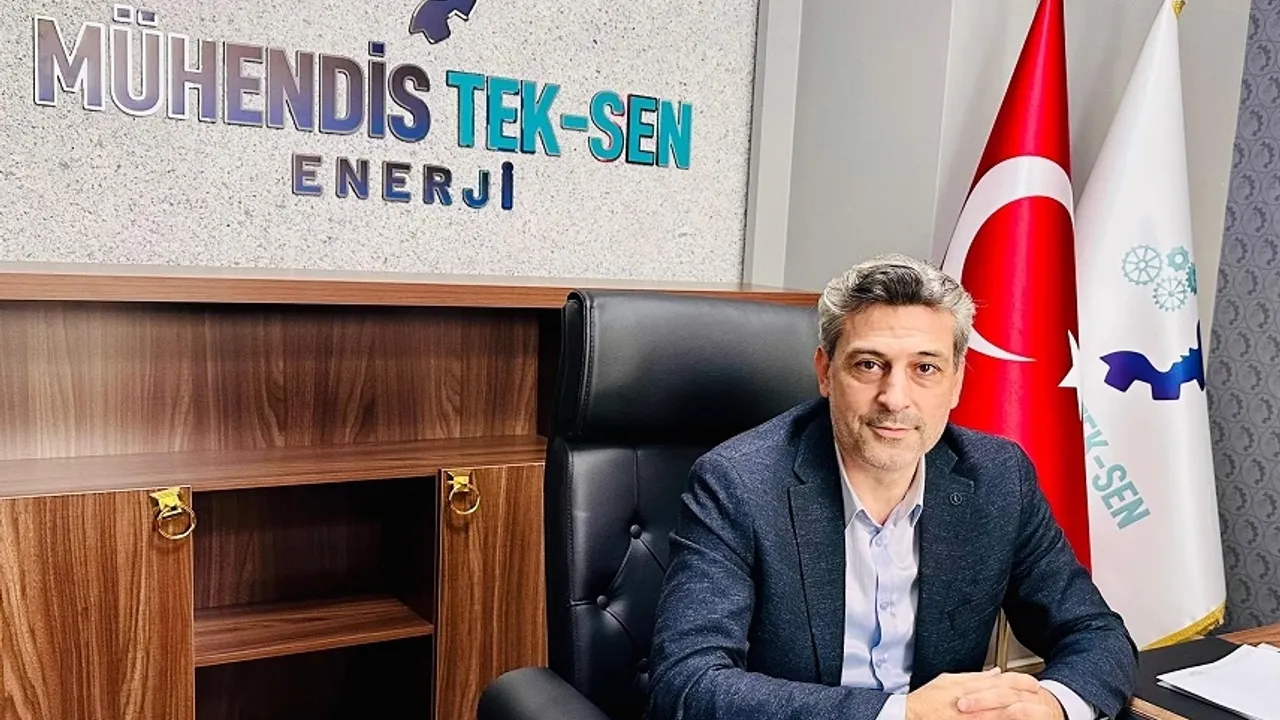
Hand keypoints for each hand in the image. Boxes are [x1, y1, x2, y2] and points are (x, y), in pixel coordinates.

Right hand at [905, 668, 1064, 719]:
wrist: (912, 716)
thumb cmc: (927, 700)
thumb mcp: (949, 680)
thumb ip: (974, 677)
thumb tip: (995, 673)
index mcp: (968, 687)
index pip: (1000, 681)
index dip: (1020, 681)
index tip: (1033, 683)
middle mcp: (973, 702)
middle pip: (1005, 698)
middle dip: (1025, 697)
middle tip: (1040, 697)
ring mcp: (972, 717)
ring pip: (1002, 714)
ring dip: (1018, 712)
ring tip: (1034, 711)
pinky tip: (1013, 719)